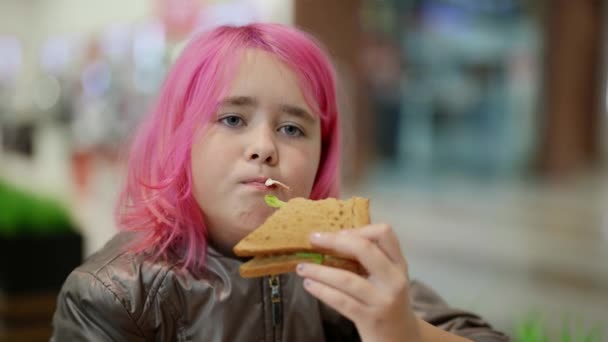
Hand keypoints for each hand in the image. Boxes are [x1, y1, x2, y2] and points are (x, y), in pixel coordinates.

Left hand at [296, 224, 420, 341]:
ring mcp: (383, 300)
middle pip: (364, 249)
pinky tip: (309, 285)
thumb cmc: (388, 302)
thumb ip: (371, 260)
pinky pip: (340, 300)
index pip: (384, 234)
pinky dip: (321, 290)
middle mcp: (394, 279)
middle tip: (313, 239)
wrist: (401, 339)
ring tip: (302, 267)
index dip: (359, 229)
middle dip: (334, 241)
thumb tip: (332, 239)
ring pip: (346, 278)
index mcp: (398, 264)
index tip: (339, 233)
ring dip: (319, 270)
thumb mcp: (387, 278)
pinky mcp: (369, 318)